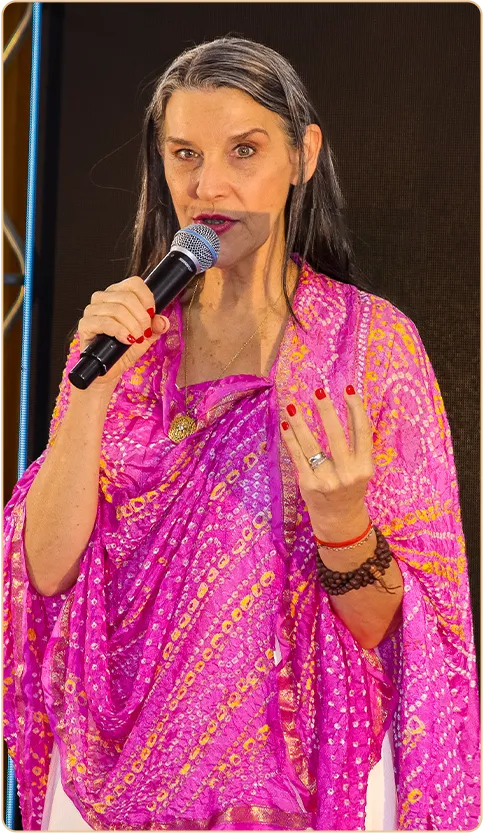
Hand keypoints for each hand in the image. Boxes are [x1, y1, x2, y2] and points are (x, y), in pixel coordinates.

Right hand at [77, 276, 169, 389]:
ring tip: (136, 338)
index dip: (147, 298)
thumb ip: (156, 327)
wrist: (110, 369)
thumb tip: (163, 321)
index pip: (134, 283)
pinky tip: (126, 339)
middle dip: (142, 317)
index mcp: (118, 294)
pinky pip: (105, 322)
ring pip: (117, 309)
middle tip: (145, 332)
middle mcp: (103, 299)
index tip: (152, 314)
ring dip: (132, 326)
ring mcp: (92, 310)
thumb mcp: (146, 337)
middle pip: (127, 297)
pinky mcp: (85, 325)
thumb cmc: (124, 349)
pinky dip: (120, 331)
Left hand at [279, 385, 374, 541]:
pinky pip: (297, 456)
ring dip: (300, 422)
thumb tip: (347, 408)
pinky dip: (290, 439)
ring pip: (311, 444)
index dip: (356, 409)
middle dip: (326, 411)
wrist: (339, 519)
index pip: (362, 432)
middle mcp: (347, 474)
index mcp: (364, 467)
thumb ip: (356, 444)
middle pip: (335, 436)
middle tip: (318, 391)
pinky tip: (285, 425)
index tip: (348, 389)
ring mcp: (326, 480)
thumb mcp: (361, 468)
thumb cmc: (350, 487)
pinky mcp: (307, 484)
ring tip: (293, 404)